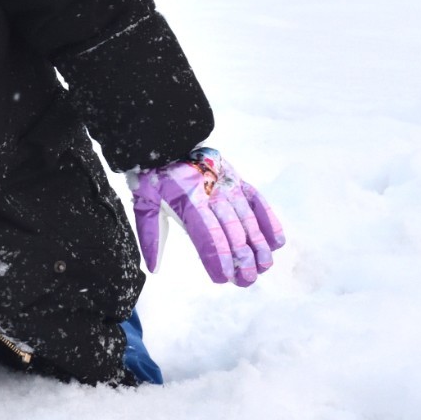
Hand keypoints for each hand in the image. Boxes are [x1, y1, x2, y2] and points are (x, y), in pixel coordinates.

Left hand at [128, 147, 285, 286]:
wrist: (170, 138)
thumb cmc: (156, 175)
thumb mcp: (144, 201)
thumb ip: (150, 235)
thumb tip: (154, 269)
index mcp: (188, 200)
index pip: (207, 233)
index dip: (216, 257)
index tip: (223, 278)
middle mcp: (213, 193)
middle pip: (232, 230)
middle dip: (241, 257)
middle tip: (247, 280)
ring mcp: (229, 185)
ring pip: (248, 218)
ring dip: (258, 244)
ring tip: (264, 266)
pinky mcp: (238, 180)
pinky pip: (258, 200)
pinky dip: (269, 220)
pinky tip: (276, 242)